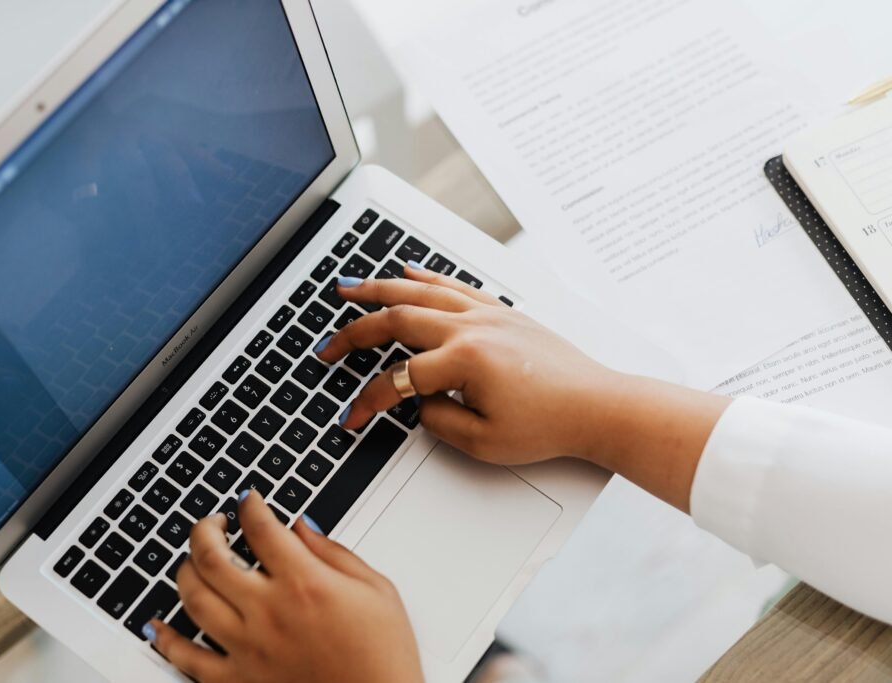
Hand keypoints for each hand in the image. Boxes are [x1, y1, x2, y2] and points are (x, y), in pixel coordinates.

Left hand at [147, 491, 423, 682]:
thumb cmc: (384, 658)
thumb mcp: (377, 590)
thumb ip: (335, 553)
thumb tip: (302, 527)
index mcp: (306, 583)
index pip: (261, 527)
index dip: (249, 505)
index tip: (248, 501)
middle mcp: (270, 612)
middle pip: (212, 556)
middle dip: (205, 528)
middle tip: (213, 523)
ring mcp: (249, 648)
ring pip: (193, 598)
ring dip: (186, 570)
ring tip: (194, 560)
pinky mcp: (239, 681)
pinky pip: (187, 659)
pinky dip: (166, 640)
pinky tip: (157, 625)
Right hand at [317, 264, 730, 511]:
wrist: (598, 405)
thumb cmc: (550, 424)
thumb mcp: (483, 442)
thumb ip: (438, 420)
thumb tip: (419, 401)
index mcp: (463, 361)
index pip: (397, 380)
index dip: (367, 403)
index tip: (352, 418)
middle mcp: (471, 328)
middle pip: (396, 321)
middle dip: (353, 332)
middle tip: (327, 344)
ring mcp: (486, 314)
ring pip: (420, 292)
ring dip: (379, 288)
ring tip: (349, 288)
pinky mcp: (501, 312)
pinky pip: (453, 285)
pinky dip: (425, 277)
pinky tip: (407, 271)